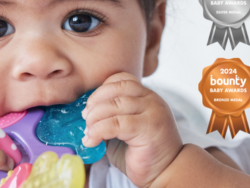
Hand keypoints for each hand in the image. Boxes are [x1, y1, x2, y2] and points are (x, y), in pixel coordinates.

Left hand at [81, 72, 181, 187]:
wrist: (165, 171)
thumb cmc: (142, 152)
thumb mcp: (122, 130)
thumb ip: (109, 117)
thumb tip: (84, 114)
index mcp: (146, 96)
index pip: (122, 79)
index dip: (102, 89)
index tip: (90, 106)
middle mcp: (151, 100)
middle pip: (118, 87)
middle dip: (95, 101)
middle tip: (85, 118)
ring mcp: (152, 112)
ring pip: (115, 104)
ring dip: (95, 117)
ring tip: (88, 132)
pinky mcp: (149, 128)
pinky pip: (116, 123)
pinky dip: (99, 131)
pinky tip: (92, 141)